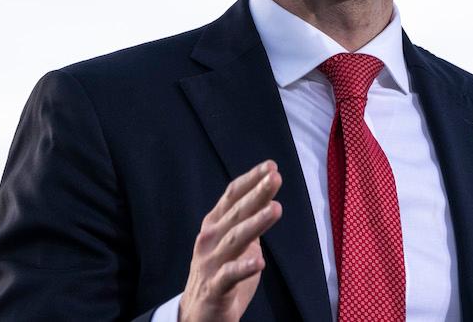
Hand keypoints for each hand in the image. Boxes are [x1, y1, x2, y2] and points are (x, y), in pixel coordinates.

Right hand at [179, 160, 282, 321]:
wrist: (197, 316)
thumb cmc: (219, 276)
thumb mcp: (232, 244)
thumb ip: (244, 223)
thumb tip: (266, 200)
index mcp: (214, 226)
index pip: (232, 197)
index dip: (250, 180)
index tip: (271, 166)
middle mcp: (209, 240)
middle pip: (236, 213)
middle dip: (257, 194)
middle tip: (276, 178)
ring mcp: (210, 264)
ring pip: (235, 240)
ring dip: (256, 223)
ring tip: (276, 209)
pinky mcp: (214, 289)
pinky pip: (229, 276)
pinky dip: (243, 267)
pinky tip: (260, 261)